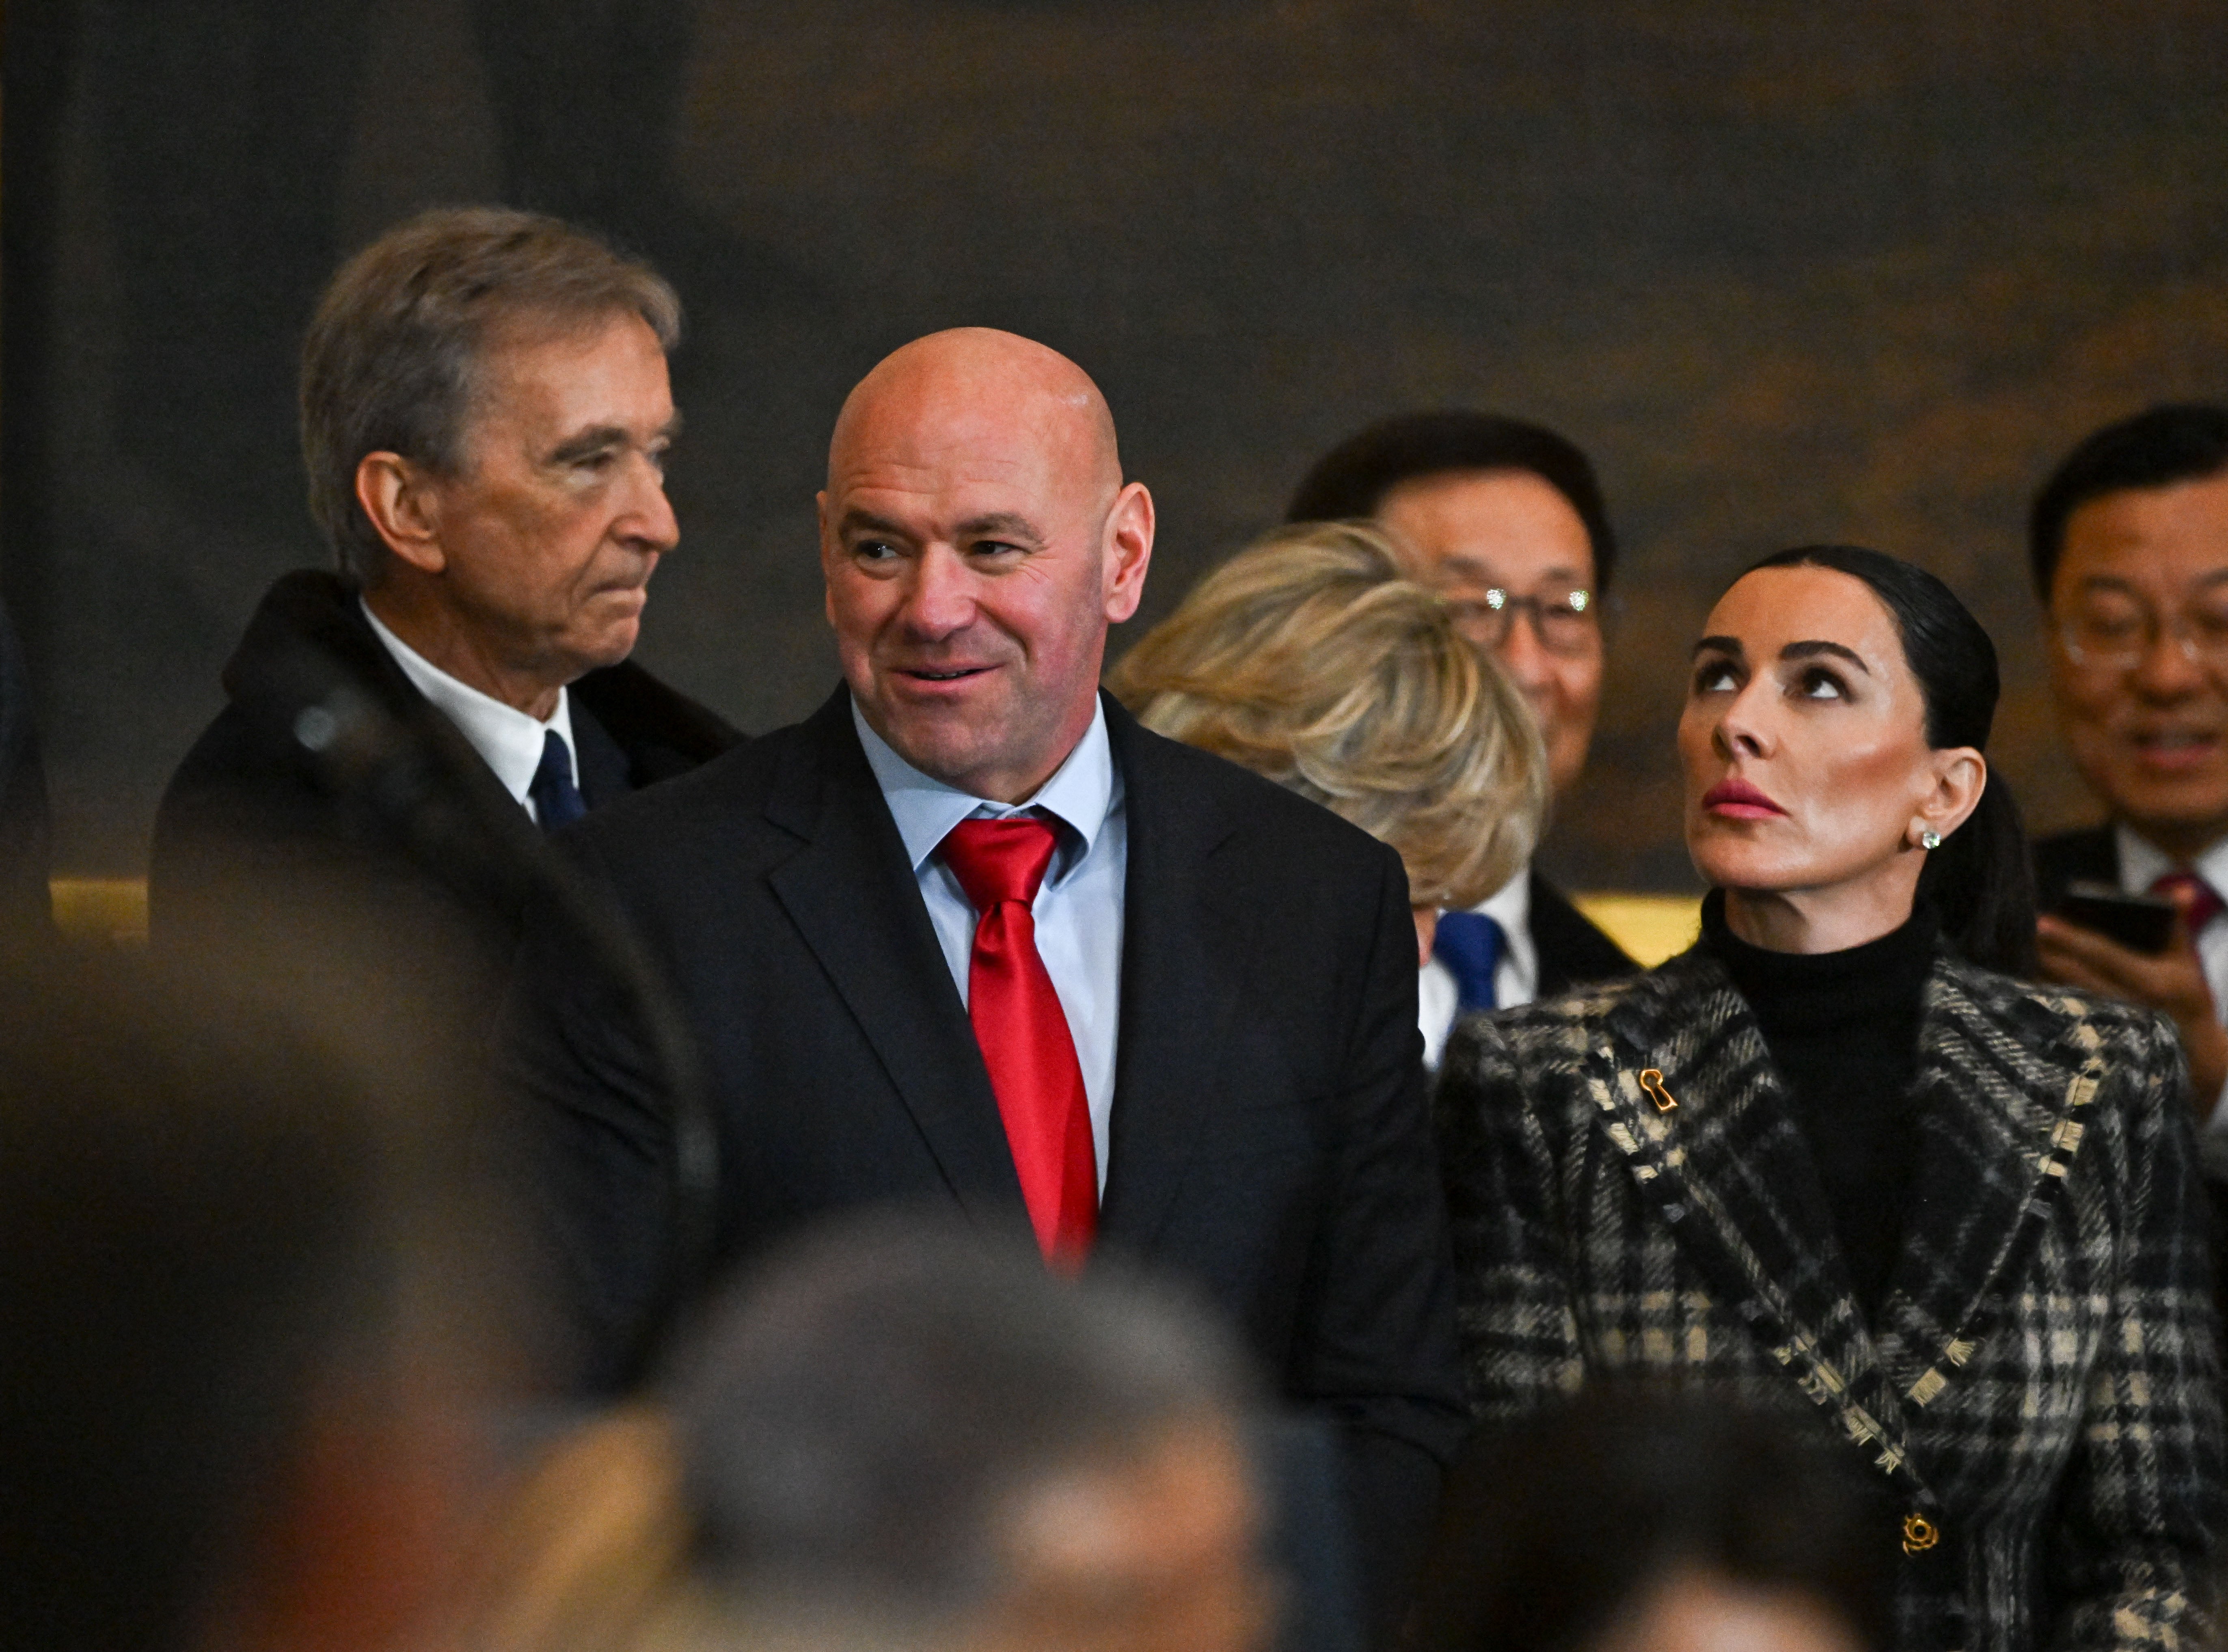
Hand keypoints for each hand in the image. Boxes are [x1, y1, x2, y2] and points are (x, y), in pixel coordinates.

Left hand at [2037, 898, 2227, 1120]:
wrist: (2191, 1054)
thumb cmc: (2184, 996)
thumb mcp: (2186, 961)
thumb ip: (2177, 924)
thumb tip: (2183, 889)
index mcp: (2151, 984)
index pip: (2102, 954)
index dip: (2070, 937)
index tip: (2040, 921)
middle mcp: (2126, 1009)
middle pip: (2071, 975)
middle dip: (2043, 953)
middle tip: (2017, 931)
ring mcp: (2106, 1030)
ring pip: (2059, 997)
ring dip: (2035, 975)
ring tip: (2012, 951)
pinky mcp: (2089, 1044)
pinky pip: (2055, 1016)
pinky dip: (2038, 997)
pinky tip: (2019, 980)